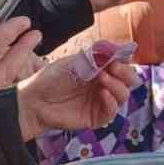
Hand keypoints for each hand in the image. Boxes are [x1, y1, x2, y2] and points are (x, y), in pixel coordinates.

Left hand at [17, 58, 134, 139]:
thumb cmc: (51, 79)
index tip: (120, 55)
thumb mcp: (75, 62)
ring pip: (123, 95)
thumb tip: (118, 46)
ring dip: (117, 85)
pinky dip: (111, 102)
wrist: (35, 100)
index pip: (122, 64)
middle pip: (128, 80)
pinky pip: (112, 112)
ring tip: (102, 78)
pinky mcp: (96, 117)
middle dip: (125, 72)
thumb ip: (97, 55)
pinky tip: (103, 94)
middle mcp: (103, 85)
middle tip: (114, 67)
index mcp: (100, 69)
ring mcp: (101, 101)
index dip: (124, 59)